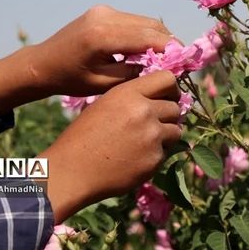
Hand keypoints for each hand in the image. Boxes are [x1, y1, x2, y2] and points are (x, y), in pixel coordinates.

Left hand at [0, 5, 172, 113]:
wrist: (42, 63)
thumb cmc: (70, 79)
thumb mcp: (103, 83)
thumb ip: (133, 73)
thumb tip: (161, 68)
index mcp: (103, 36)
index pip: (150, 38)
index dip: (173, 51)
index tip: (187, 64)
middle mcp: (106, 16)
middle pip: (152, 26)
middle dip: (170, 43)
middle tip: (181, 62)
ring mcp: (104, 10)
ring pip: (145, 21)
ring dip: (159, 37)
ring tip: (166, 58)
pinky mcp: (103, 11)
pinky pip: (133, 20)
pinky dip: (145, 33)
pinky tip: (147, 50)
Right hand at [37, 71, 181, 223]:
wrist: (72, 171)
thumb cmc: (84, 136)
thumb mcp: (105, 104)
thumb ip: (134, 98)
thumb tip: (162, 97)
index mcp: (128, 93)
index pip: (167, 79)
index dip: (171, 88)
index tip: (169, 97)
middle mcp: (143, 111)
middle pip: (175, 107)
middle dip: (167, 116)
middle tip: (153, 124)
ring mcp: (152, 136)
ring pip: (176, 130)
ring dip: (165, 136)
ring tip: (144, 142)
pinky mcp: (155, 159)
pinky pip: (167, 152)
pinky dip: (157, 155)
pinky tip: (137, 158)